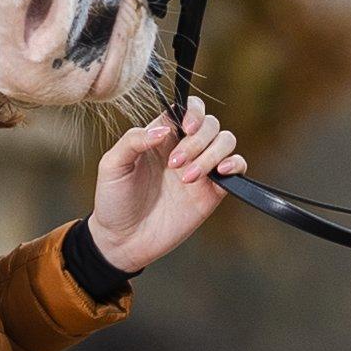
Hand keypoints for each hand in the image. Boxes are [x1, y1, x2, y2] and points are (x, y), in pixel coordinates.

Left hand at [87, 97, 244, 271]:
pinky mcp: (212, 192)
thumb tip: (164, 128)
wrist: (123, 240)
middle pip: (210, 124)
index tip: (186, 127)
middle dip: (197, 140)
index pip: (186, 110)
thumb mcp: (112, 165)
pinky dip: (236, 164)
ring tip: (188, 177)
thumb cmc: (113, 201)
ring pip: (226, 141)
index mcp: (161, 137)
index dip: (193, 112)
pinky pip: (237, 168)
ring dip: (212, 153)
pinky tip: (221, 172)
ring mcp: (200, 169)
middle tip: (175, 165)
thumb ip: (134, 140)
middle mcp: (184, 149)